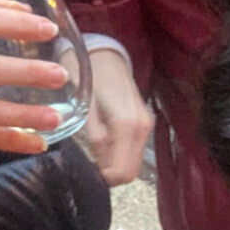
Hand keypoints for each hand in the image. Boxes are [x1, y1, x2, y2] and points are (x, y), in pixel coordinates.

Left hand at [85, 49, 152, 185]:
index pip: (121, 172)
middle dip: (108, 174)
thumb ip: (94, 136)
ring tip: (92, 148)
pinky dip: (118, 153)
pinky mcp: (144, 122)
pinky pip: (133, 150)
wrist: (105, 51)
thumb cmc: (88, 73)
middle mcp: (142, 127)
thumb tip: (98, 165)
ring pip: (132, 163)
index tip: (83, 170)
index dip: (101, 178)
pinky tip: (102, 139)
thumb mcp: (84, 105)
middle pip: (130, 172)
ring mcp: (146, 124)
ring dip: (113, 164)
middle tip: (86, 163)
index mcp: (127, 125)